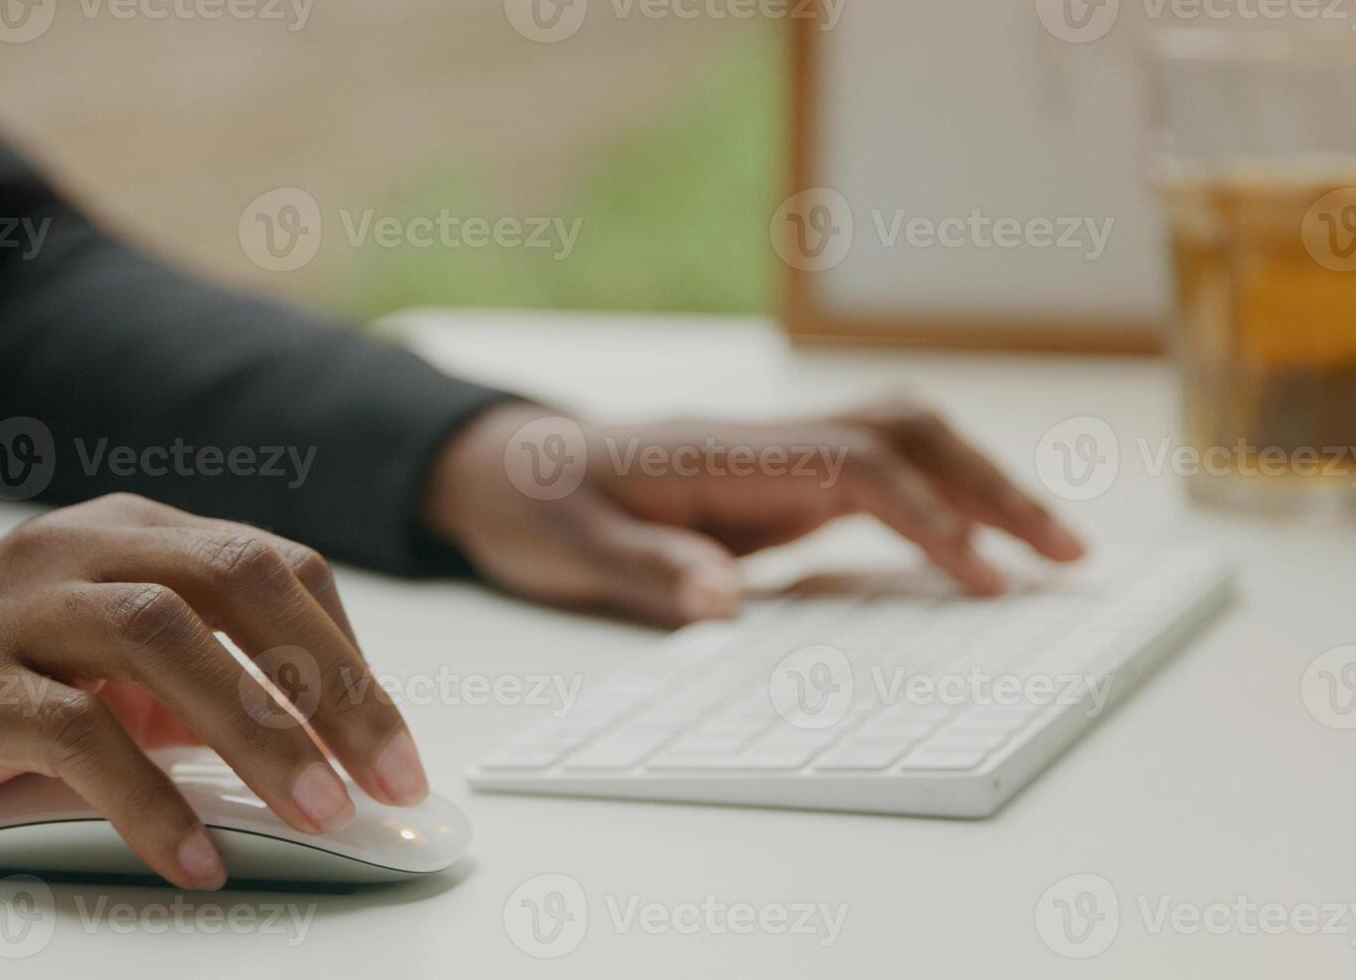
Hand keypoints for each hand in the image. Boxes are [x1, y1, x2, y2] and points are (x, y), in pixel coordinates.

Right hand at [0, 494, 426, 890]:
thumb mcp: (104, 663)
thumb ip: (198, 680)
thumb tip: (321, 752)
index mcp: (130, 534)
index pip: (272, 565)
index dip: (347, 649)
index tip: (391, 738)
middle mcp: (82, 550)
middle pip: (239, 583)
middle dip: (334, 684)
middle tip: (390, 775)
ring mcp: (21, 607)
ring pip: (167, 639)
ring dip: (260, 731)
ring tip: (322, 814)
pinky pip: (78, 733)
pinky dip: (150, 800)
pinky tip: (198, 858)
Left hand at [424, 399, 1085, 625]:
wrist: (503, 468)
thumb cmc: (533, 506)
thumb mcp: (565, 549)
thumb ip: (643, 569)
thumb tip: (724, 601)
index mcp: (719, 452)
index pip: (856, 464)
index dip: (927, 514)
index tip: (982, 574)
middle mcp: (762, 443)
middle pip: (906, 429)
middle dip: (992, 481)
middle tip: (1069, 550)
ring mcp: (774, 459)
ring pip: (904, 442)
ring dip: (980, 483)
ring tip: (1052, 548)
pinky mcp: (776, 486)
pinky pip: (877, 480)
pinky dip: (938, 506)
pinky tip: (970, 555)